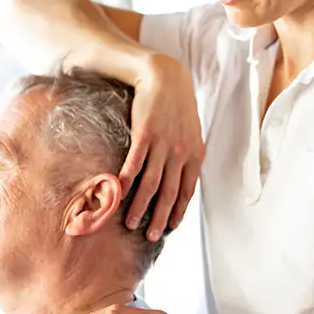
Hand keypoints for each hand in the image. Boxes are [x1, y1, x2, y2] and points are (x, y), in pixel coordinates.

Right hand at [122, 53, 204, 240]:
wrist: (166, 78)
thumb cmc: (178, 107)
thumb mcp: (191, 132)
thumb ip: (188, 155)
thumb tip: (182, 178)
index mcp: (195, 155)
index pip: (187, 191)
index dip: (178, 211)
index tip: (170, 228)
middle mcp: (181, 153)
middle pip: (168, 193)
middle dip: (158, 218)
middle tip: (149, 236)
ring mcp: (163, 144)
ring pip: (150, 183)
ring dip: (139, 206)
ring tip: (129, 222)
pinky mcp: (145, 134)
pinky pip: (135, 163)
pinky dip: (127, 180)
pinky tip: (119, 193)